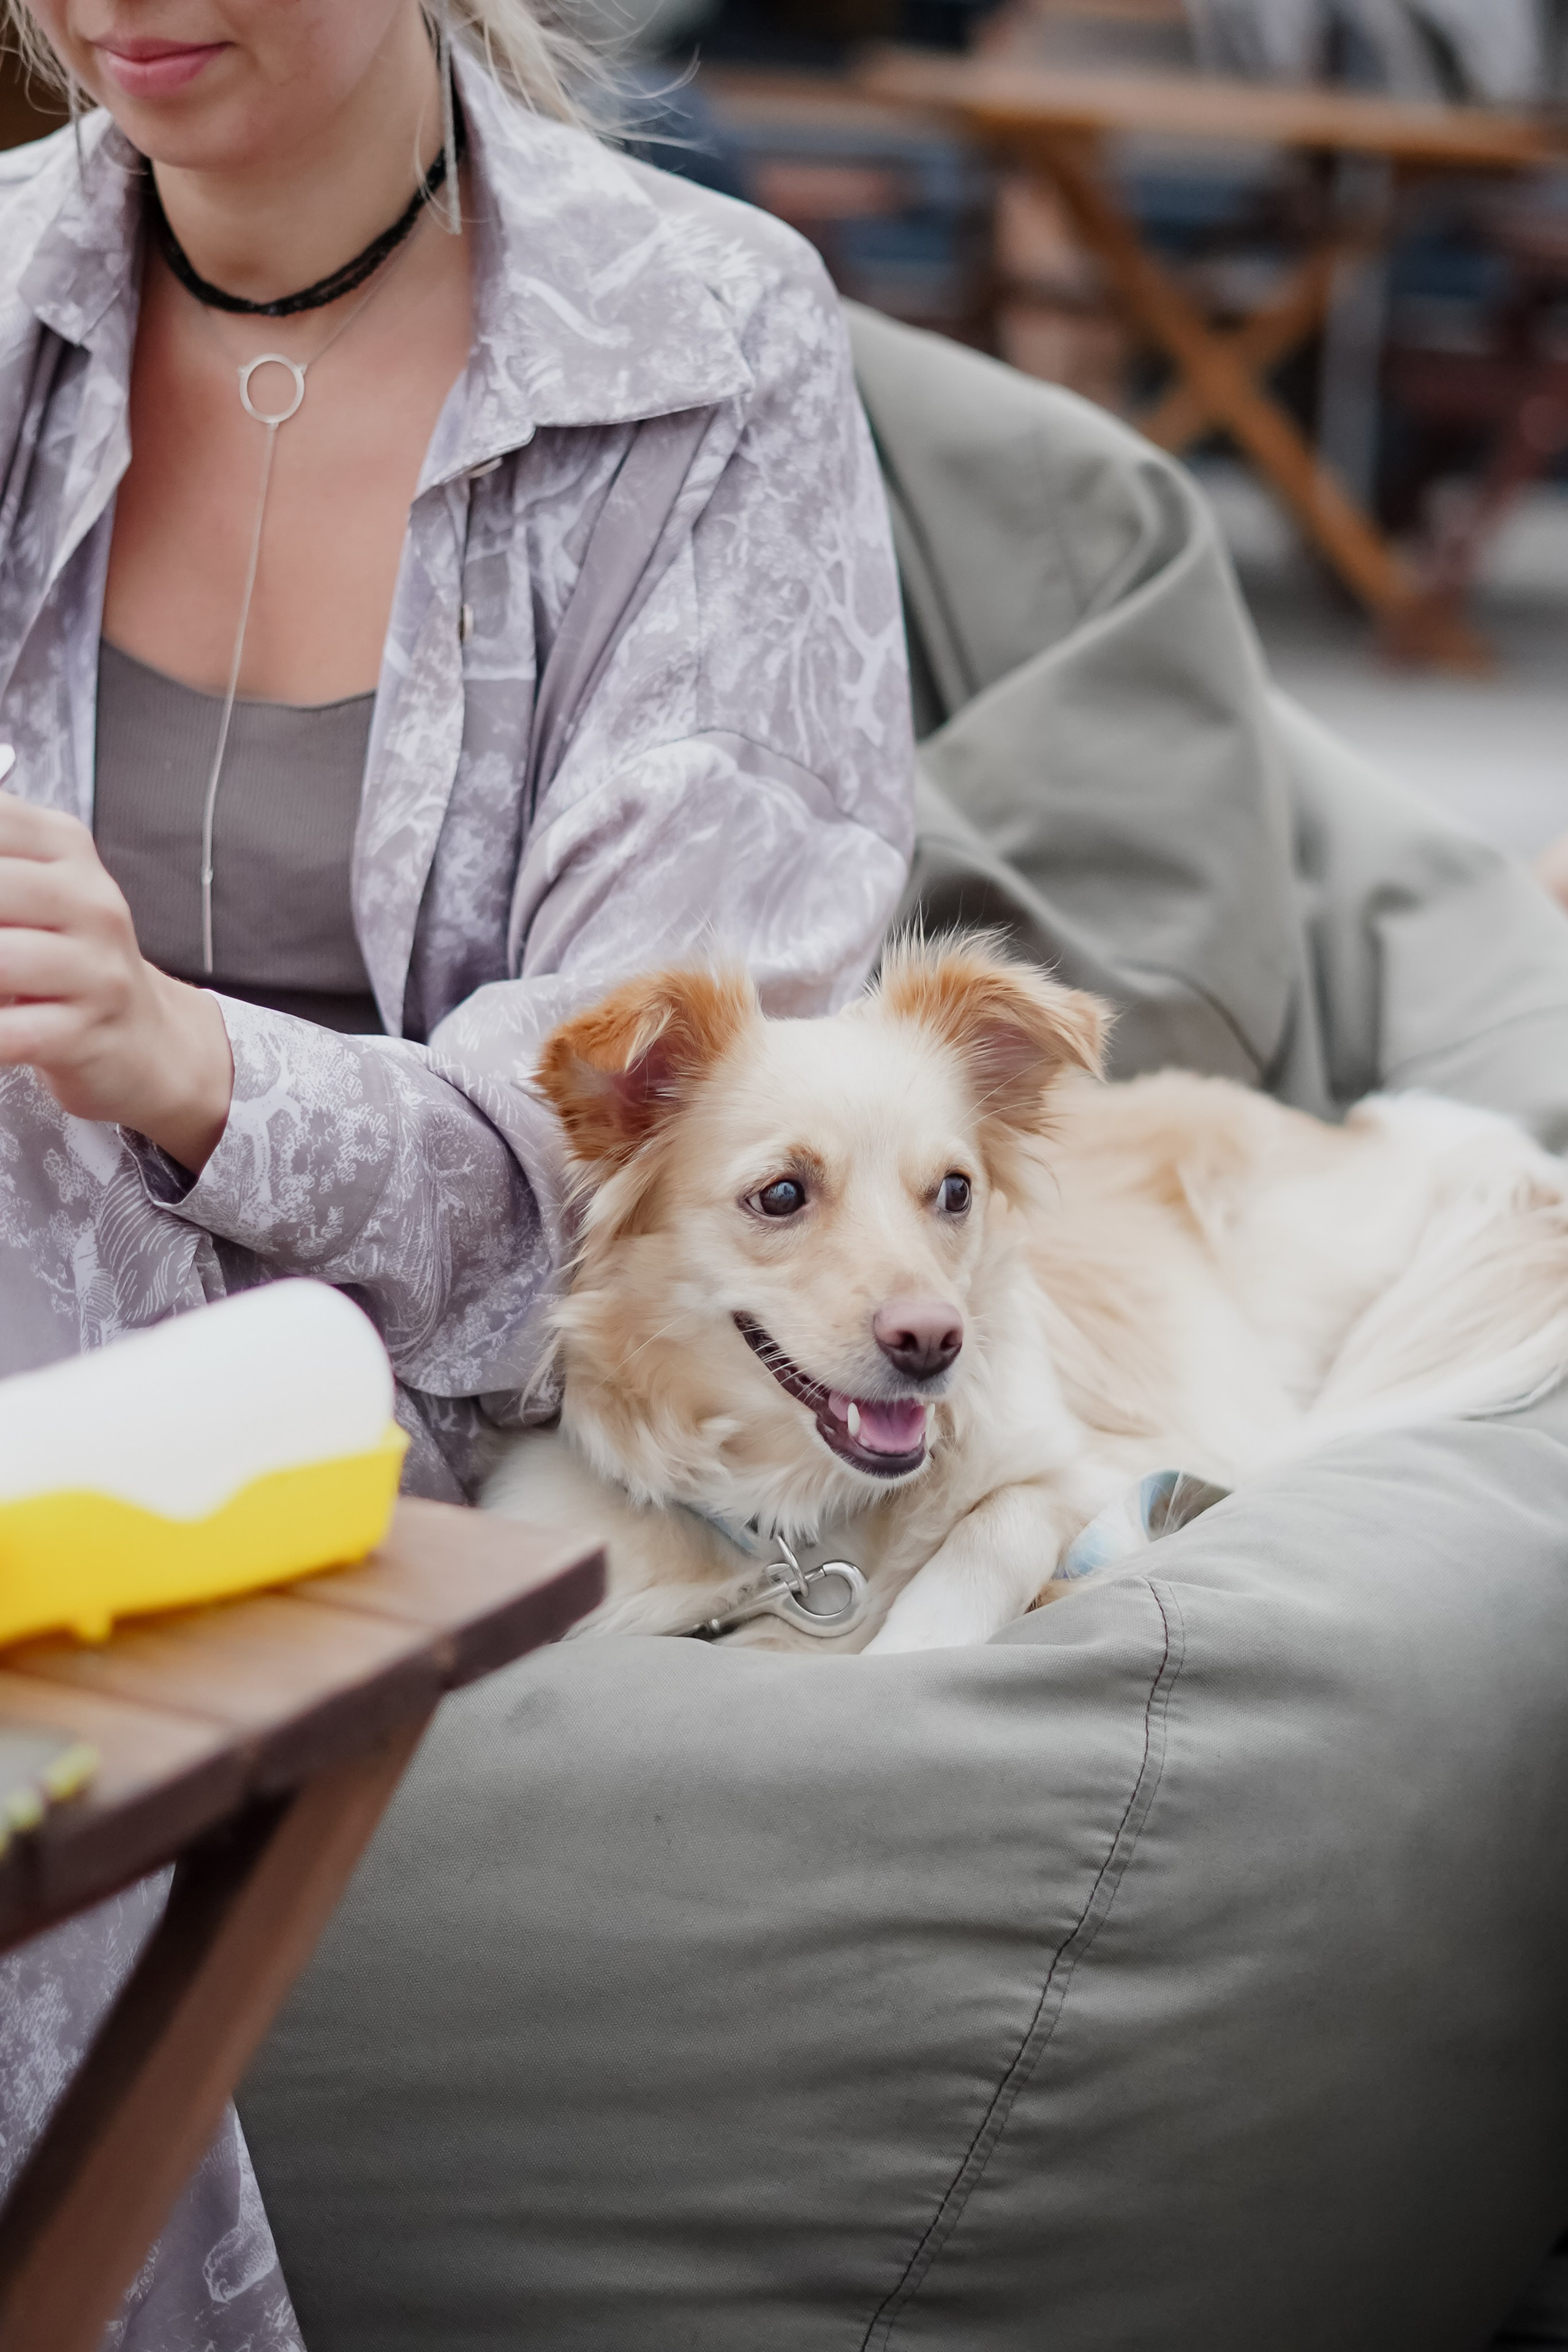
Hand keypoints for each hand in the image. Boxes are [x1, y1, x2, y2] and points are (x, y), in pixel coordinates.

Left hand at [0, 774, 233, 1172]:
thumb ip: (1, 862)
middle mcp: (91, 902)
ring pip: (3, 960)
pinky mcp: (86, 1033)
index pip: (0, 822)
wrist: (147, 1036)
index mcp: (67, 849)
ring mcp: (97, 969)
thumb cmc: (74, 957)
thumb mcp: (35, 887)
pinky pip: (15, 1033)